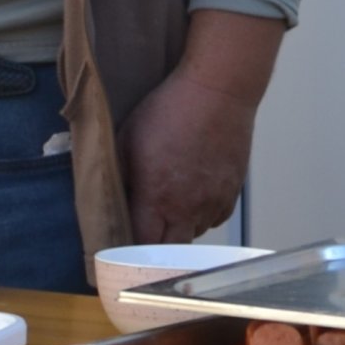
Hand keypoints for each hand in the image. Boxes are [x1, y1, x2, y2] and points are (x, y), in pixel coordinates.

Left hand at [119, 11, 281, 243]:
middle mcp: (188, 207)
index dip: (130, 253)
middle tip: (143, 235)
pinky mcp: (232, 192)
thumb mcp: (126, 139)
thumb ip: (118, 177)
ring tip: (167, 210)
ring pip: (193, 235)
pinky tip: (191, 198)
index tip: (121, 249)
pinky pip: (214, 219)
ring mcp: (214, 202)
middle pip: (170, 252)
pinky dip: (201, 217)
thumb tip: (112, 202)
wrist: (217, 91)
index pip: (142, 247)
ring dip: (178, 231)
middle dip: (154, 250)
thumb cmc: (169, 109)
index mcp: (157, 197)